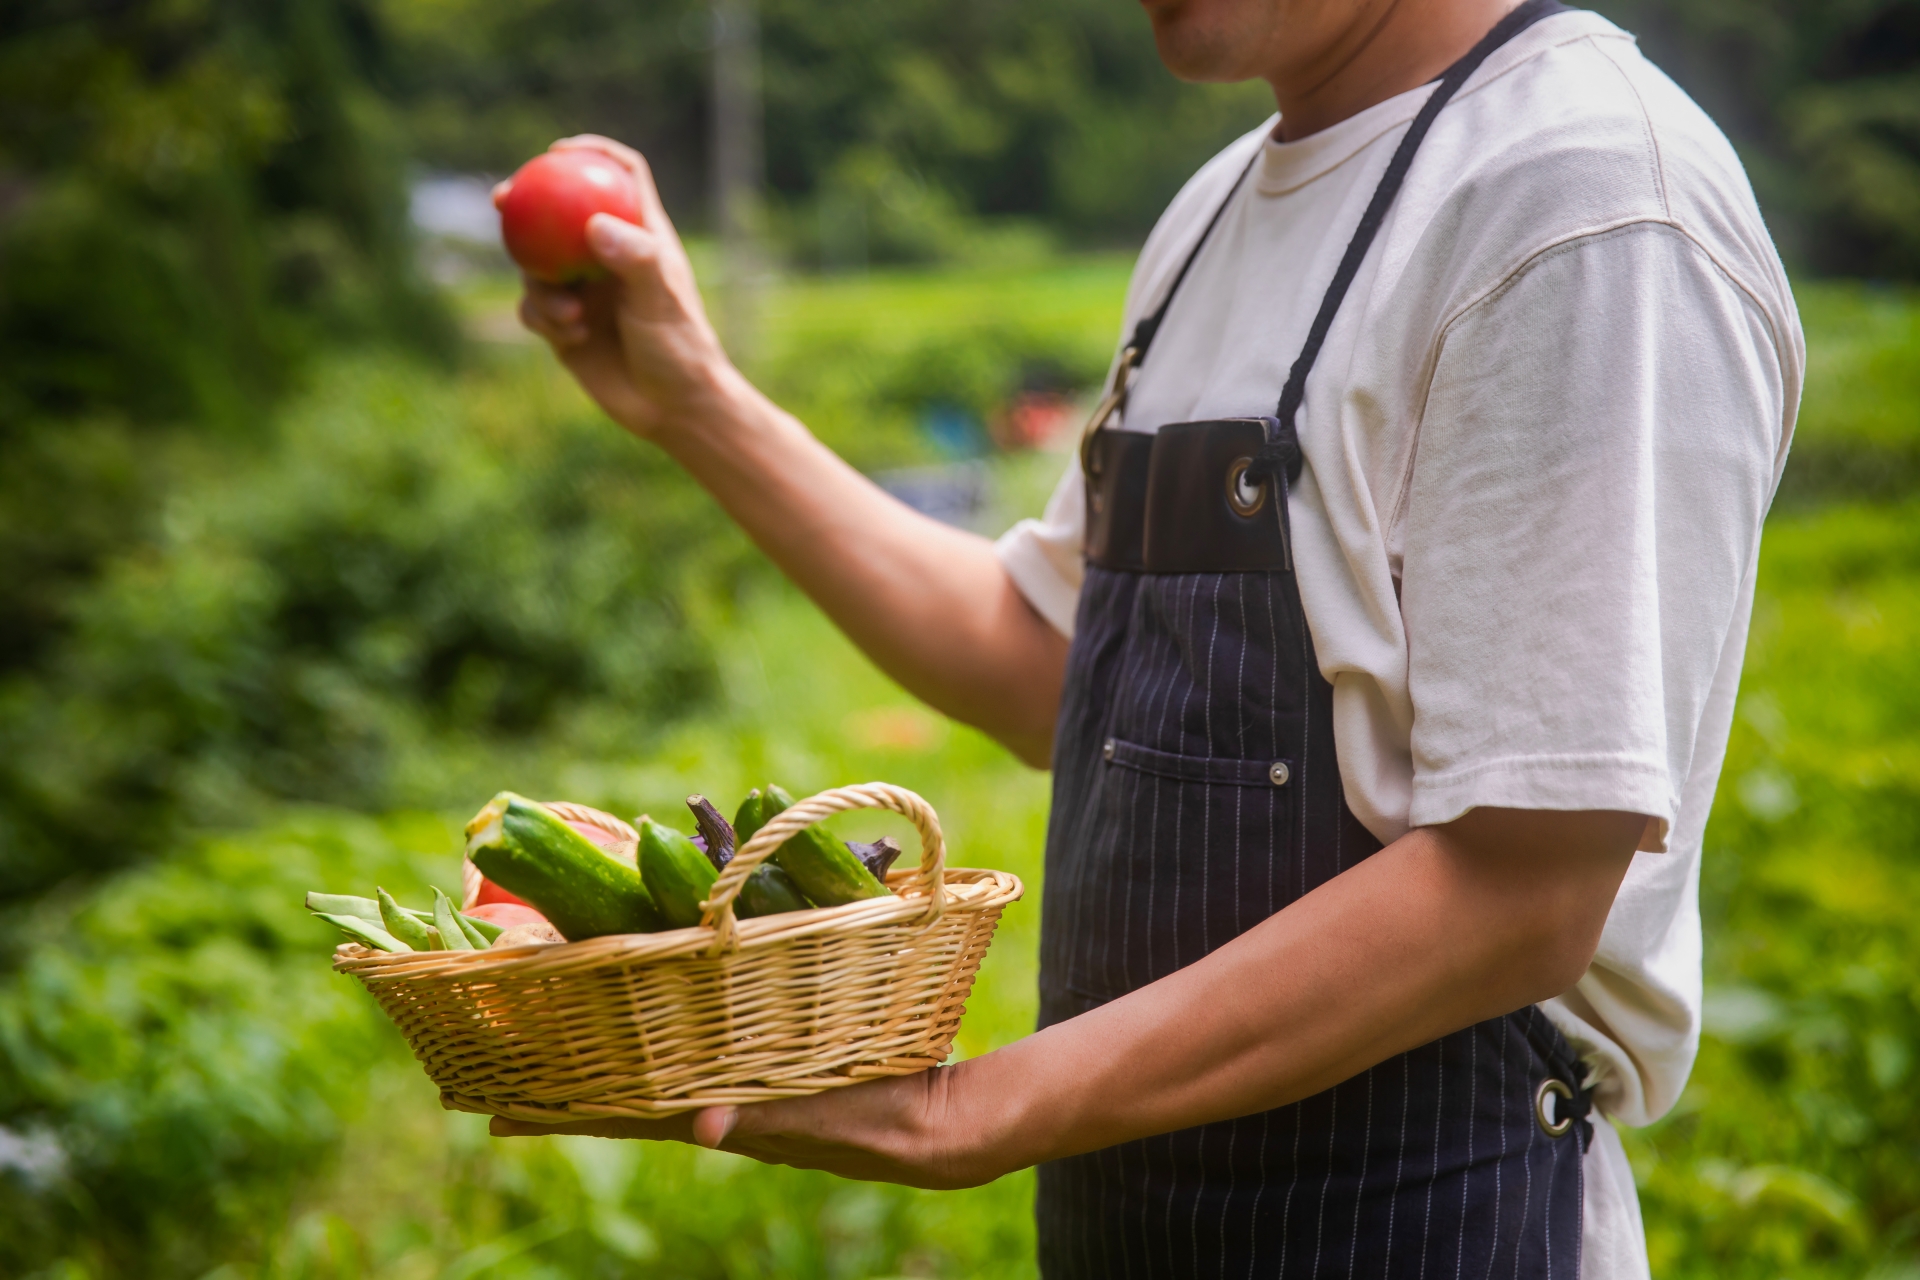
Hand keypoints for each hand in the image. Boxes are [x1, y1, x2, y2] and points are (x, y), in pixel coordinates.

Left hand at [488, 1066, 1015, 1190]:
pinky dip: (667, 1050)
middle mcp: (723, 1109)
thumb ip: (770, 1118)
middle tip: (497, 1081)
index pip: (625, 1115)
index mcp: (726, 1118)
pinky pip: (702, 1060)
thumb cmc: (890, 1119)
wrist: (946, 1131)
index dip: (562, 1112)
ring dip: (608, 1068)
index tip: (491, 1113)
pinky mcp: (774, 1075)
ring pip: (659, 1079)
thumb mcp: (831, 1117)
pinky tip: (662, 1038)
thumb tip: (701, 1126)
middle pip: (626, 1098)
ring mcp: (747, 1094)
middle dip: (566, 1091)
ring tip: (560, 1054)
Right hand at [493, 135, 739, 440]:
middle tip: (503, 199)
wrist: (671, 408)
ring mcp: (585, 290)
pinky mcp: (567, 324)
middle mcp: (609, 258)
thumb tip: (593, 224)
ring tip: (572, 315)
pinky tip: (572, 336)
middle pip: (561, 212)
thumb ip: (634, 259)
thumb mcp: (659, 300)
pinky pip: (534, 307)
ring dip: (542, 286)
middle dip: (528, 202)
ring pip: (537, 265)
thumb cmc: (679, 349)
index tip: (558, 151)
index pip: (620, 177)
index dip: (593, 152)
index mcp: (640, 237)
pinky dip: (544, 317)